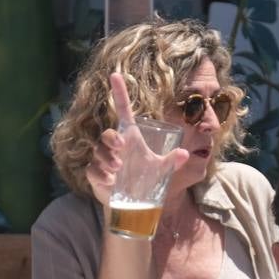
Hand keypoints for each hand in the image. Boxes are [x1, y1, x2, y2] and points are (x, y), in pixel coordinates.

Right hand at [84, 73, 188, 208]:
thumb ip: (171, 161)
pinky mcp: (95, 174)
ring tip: (118, 169)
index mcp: (131, 137)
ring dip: (107, 158)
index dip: (119, 92)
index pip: (123, 110)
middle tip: (121, 149)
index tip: (115, 74)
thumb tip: (185, 154)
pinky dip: (101, 174)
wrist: (133, 204)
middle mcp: (116, 146)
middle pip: (108, 134)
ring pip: (98, 151)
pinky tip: (112, 182)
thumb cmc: (145, 181)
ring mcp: (103, 159)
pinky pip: (93, 169)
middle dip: (111, 139)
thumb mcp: (161, 170)